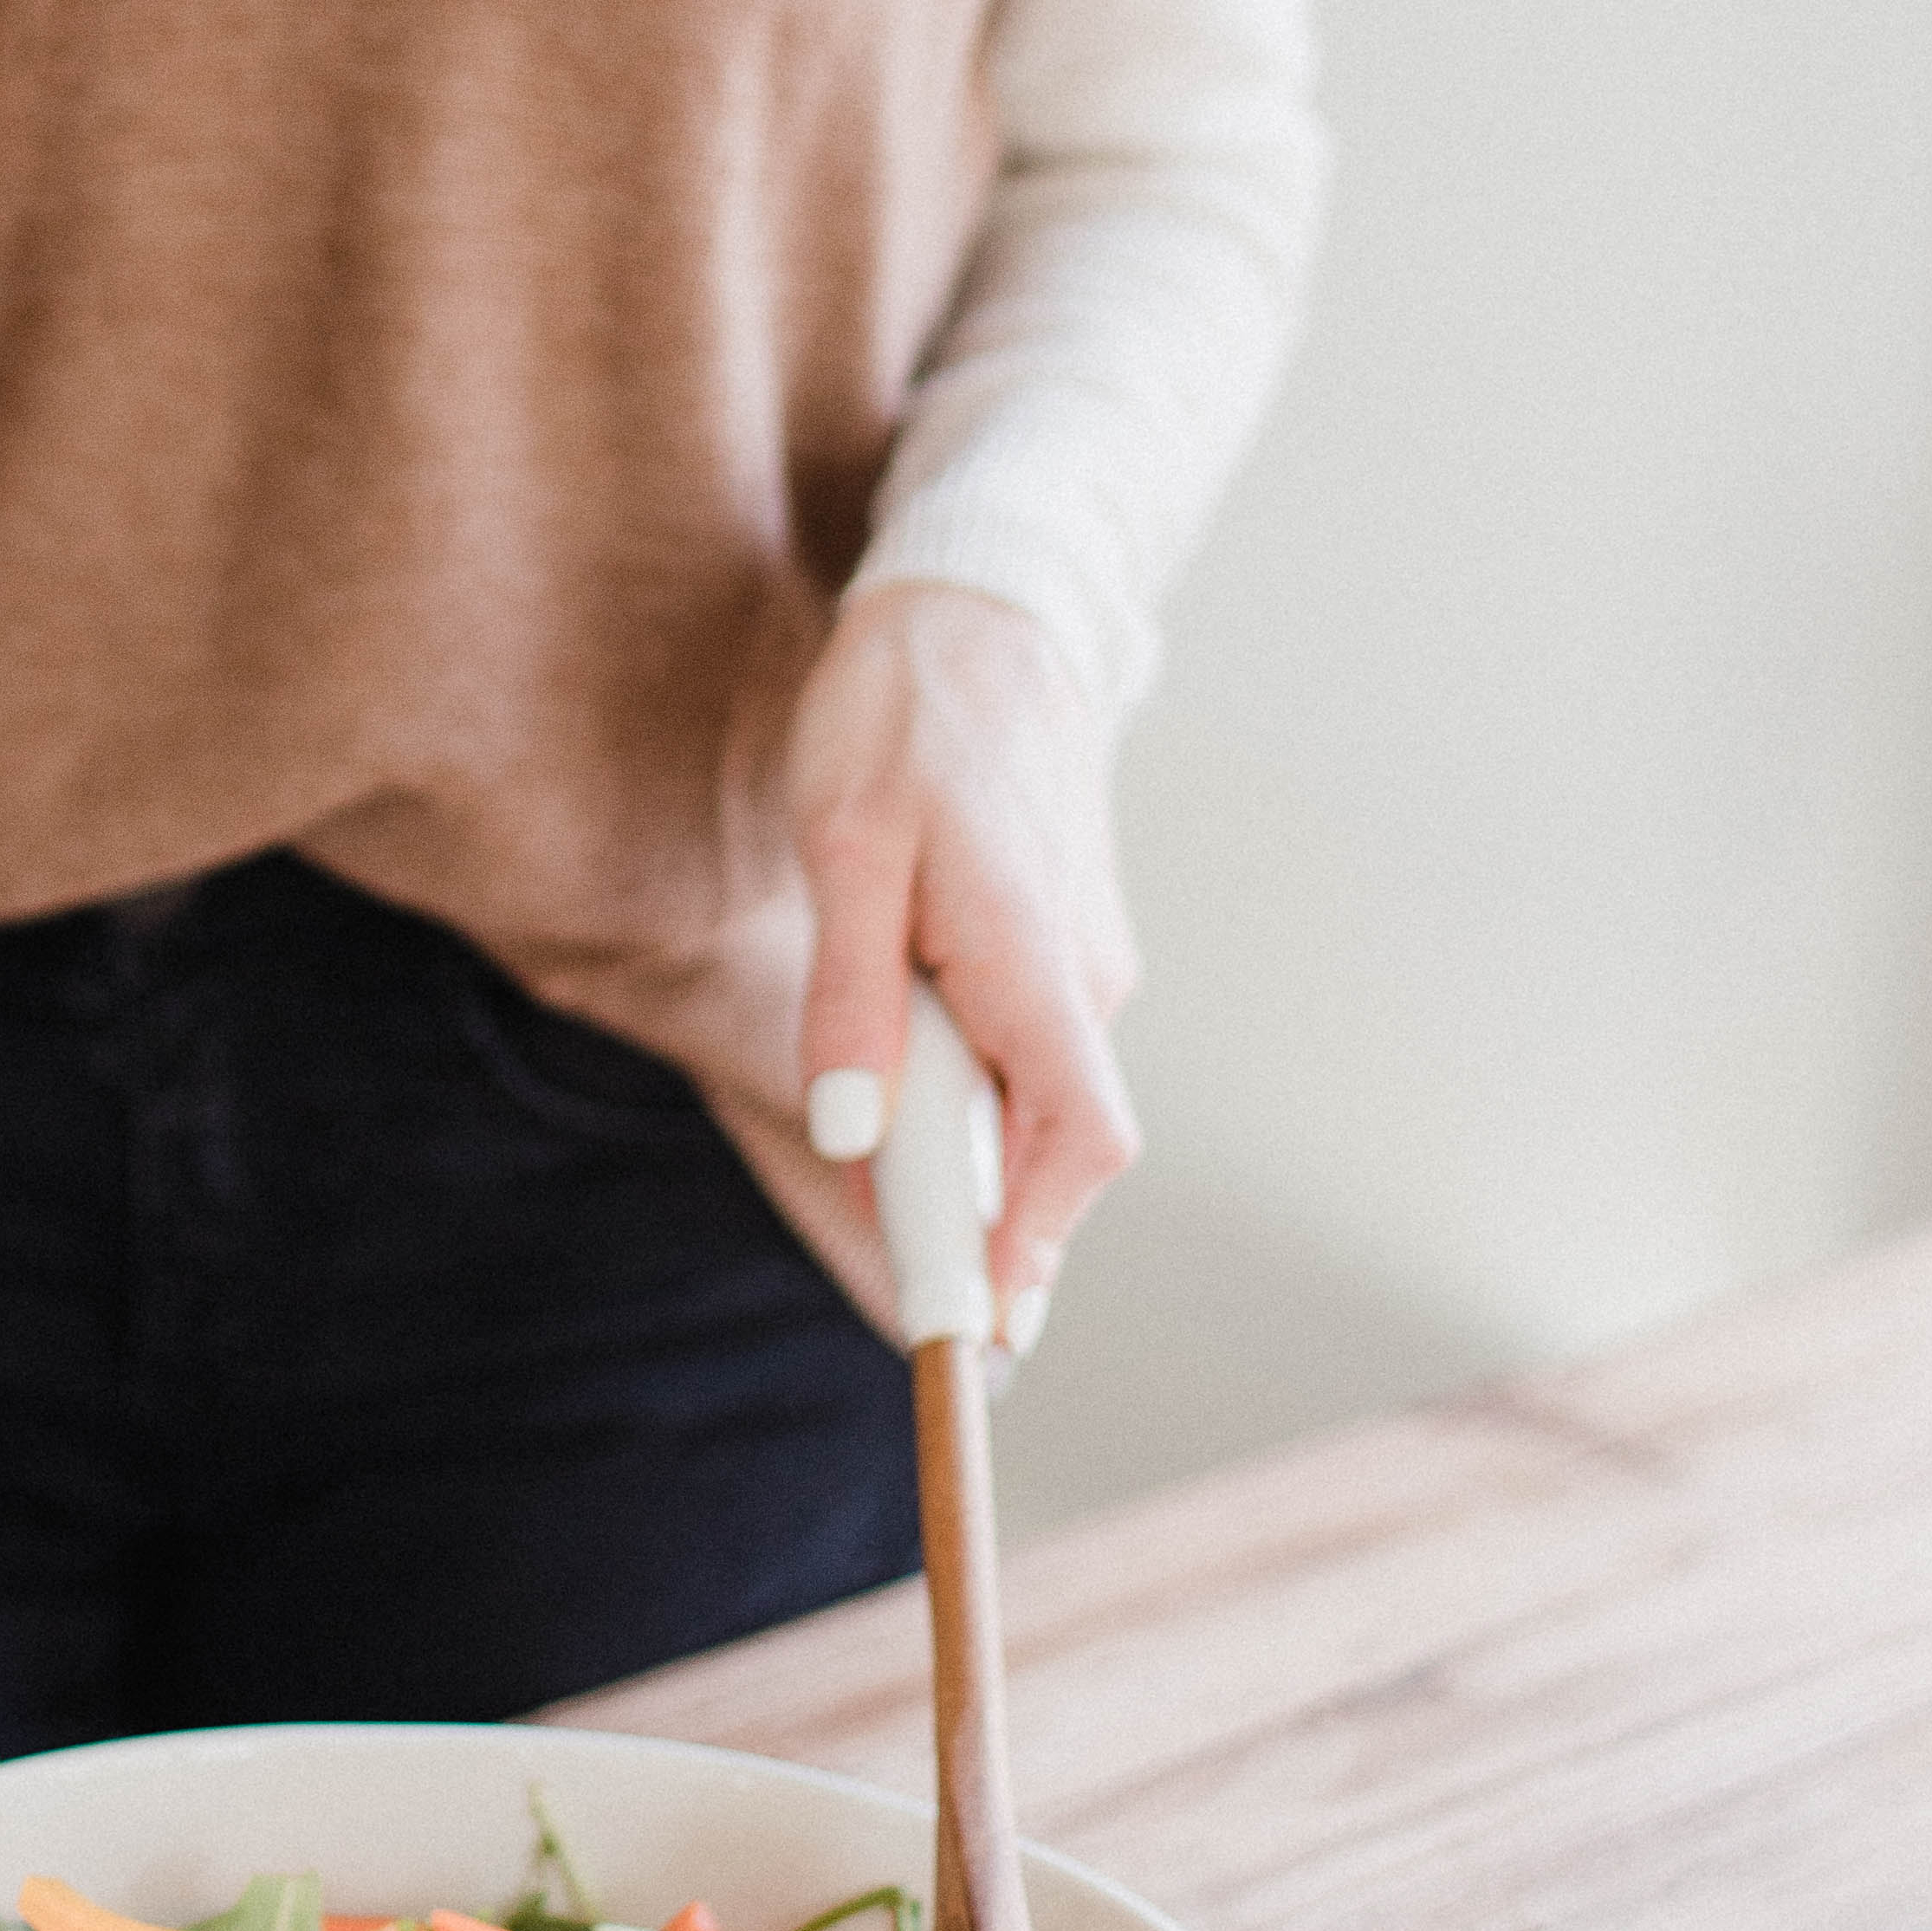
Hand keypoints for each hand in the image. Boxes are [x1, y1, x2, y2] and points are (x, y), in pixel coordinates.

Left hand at [783, 584, 1140, 1335]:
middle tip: (860, 1185)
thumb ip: (852, 1000)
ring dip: (949, 1125)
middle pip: (1044, 1146)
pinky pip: (1018, 1046)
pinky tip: (895, 1026)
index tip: (965, 1323)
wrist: (979, 607)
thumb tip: (860, 1141)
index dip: (1027, 1246)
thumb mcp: (844, 848)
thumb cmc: (902, 716)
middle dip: (958, 1195)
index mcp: (1040, 963)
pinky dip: (959, 1072)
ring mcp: (1083, 964)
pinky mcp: (1060, 947)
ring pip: (1024, 1097)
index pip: (1077, 1148)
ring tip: (863, 1078)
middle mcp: (1087, 980)